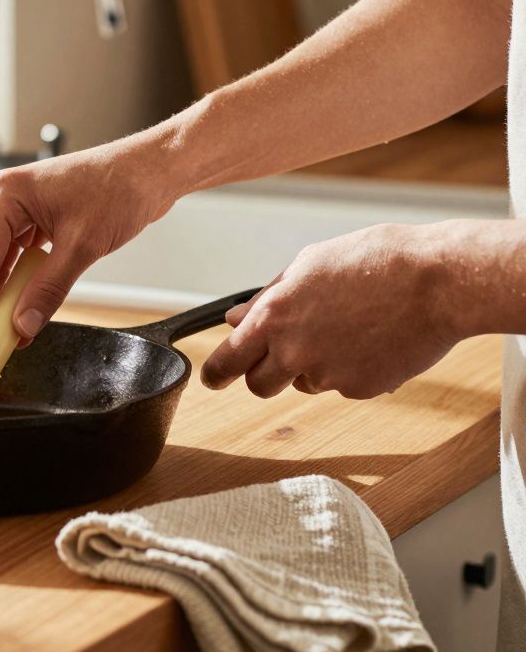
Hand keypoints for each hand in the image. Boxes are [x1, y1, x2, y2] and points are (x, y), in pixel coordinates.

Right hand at [0, 140, 178, 345]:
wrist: (151, 171)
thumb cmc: (120, 187)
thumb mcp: (82, 245)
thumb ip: (48, 288)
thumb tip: (24, 323)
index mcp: (6, 195)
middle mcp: (4, 199)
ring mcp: (18, 209)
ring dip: (0, 295)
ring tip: (5, 329)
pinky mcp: (33, 220)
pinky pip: (14, 257)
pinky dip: (18, 283)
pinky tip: (21, 306)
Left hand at [201, 222, 464, 398]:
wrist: (439, 281)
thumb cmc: (377, 261)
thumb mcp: (309, 265)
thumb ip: (266, 298)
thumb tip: (234, 318)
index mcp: (274, 317)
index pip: (227, 361)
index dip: (216, 374)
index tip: (213, 378)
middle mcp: (295, 351)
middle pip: (259, 386)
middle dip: (265, 374)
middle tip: (285, 355)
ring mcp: (329, 375)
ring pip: (305, 384)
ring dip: (313, 367)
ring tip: (347, 329)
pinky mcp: (361, 389)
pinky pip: (343, 386)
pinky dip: (352, 370)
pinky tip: (373, 339)